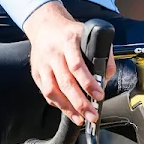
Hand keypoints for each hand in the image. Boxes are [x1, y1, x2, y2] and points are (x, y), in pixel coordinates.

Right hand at [24, 2, 117, 125]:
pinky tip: (69, 111)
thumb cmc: (70, 32)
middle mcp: (54, 54)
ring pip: (53, 91)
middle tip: (92, 115)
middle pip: (65, 82)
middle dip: (80, 102)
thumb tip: (107, 77)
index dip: (88, 83)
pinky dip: (58, 104)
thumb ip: (103, 53)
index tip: (99, 95)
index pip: (77, 66)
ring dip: (68, 108)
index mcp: (69, 41)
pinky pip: (46, 93)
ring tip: (81, 119)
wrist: (45, 25)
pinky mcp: (36, 73)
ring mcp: (43, 64)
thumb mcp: (89, 34)